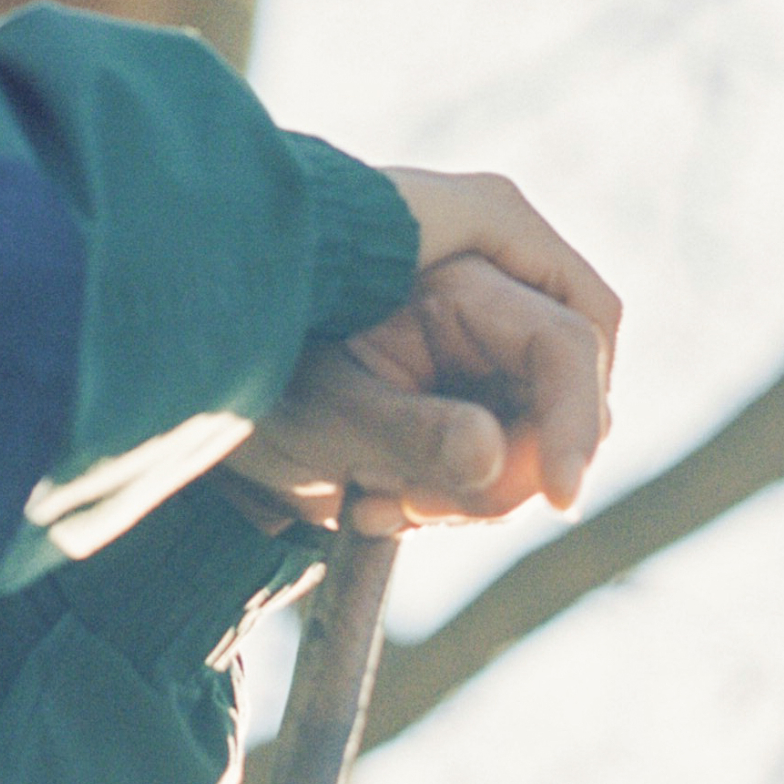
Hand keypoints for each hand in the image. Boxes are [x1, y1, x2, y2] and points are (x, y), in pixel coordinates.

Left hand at [228, 170, 622, 540]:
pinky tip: (376, 503)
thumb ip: (414, 432)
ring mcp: (476, 348)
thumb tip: (494, 456)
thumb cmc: (257, 381)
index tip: (560, 499)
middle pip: (568, 396)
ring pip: (539, 436)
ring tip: (377, 503)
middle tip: (423, 510)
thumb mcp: (327, 410)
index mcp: (454, 273)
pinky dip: (456, 494)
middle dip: (517, 469)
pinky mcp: (465, 391)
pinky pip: (503, 455)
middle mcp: (480, 301)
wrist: (205, 395)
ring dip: (477, 492)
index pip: (565, 340)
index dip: (577, 420)